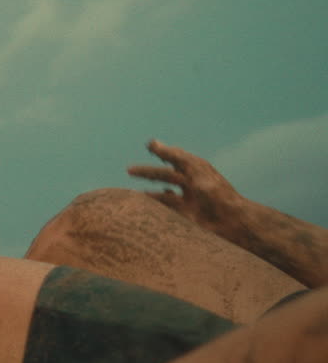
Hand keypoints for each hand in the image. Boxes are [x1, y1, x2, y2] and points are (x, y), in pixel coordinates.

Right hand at [127, 139, 245, 237]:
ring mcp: (190, 202)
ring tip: (133, 194)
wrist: (232, 220)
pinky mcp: (188, 218)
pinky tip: (148, 208)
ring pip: (165, 196)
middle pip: (166, 176)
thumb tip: (151, 142)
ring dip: (150, 194)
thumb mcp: (193, 168)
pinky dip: (157, 209)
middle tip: (129, 170)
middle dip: (148, 173)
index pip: (176, 158)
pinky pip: (168, 213)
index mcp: (196, 171)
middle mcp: (192, 185)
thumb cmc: (214, 191)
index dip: (163, 152)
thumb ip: (173, 155)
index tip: (149, 147)